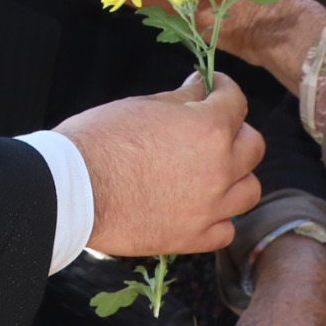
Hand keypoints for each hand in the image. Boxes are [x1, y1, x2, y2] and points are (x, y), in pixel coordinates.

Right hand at [57, 73, 264, 255]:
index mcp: (209, 128)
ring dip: (236, 176)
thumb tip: (199, 88)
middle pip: (253, 146)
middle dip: (236, 130)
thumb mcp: (143, 105)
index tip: (212, 87)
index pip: (236, 100)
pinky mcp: (193, 239)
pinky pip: (226, 229)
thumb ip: (181, 99)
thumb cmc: (100, 140)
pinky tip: (201, 205)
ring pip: (249, 190)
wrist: (73, 190)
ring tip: (214, 170)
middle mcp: (220, 168)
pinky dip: (219, 217)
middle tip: (214, 127)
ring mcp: (211, 208)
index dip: (223, 88)